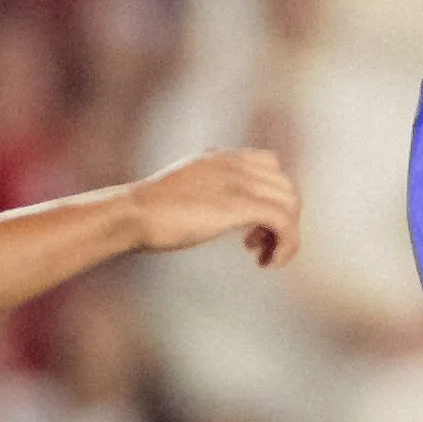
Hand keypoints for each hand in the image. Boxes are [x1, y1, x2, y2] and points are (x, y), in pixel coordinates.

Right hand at [126, 148, 300, 266]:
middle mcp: (235, 164)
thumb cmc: (147, 211)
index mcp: (221, 158)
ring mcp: (239, 182)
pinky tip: (267, 263)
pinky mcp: (239, 205)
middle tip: (254, 245)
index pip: (271, 165)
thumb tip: (206, 205)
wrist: (132, 213)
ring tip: (261, 257)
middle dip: (279, 219)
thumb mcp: (183, 189)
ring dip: (285, 235)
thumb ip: (202, 189)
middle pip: (286, 187)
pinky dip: (287, 244)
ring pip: (290, 204)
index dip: (269, 196)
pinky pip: (284, 221)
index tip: (250, 225)